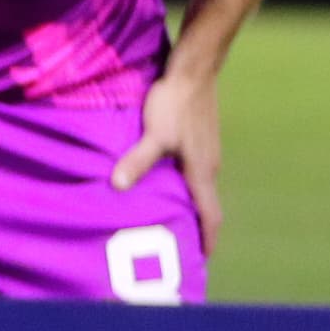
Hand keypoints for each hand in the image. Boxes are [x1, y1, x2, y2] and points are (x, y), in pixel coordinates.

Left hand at [112, 63, 223, 234]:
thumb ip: (138, 161)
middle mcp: (209, 165)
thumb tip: (118, 186)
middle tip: (183, 243)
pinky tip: (166, 180)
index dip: (208, 238)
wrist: (192, 71)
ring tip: (171, 216)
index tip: (204, 259)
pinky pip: (193, 169)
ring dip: (190, 202)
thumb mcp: (154, 135)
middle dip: (197, 225)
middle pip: (206, 203)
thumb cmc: (174, 104)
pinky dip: (184, 182)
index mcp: (202, 171)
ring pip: (199, 185)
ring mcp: (206, 150)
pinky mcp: (199, 137)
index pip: (211, 214)